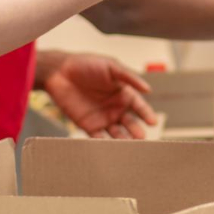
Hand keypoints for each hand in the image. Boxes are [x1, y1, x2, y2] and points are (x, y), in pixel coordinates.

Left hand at [42, 52, 157, 139]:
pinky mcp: (88, 126)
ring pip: (117, 133)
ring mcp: (103, 118)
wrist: (59, 72)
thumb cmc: (86, 64)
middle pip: (130, 123)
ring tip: (129, 147)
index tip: (153, 122)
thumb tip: (148, 89)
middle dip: (136, 131)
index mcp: (123, 93)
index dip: (147, 114)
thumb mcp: (110, 66)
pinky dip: (105, 145)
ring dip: (123, 140)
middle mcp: (116, 108)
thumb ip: (129, 77)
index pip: (139, 106)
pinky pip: (99, 138)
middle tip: (142, 138)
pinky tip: (110, 149)